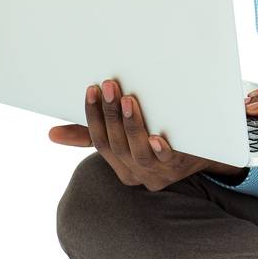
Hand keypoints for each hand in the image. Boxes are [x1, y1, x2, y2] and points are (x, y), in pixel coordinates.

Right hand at [48, 78, 245, 189]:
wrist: (206, 156)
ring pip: (138, 152)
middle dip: (109, 114)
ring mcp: (158, 173)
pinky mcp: (180, 168)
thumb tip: (51, 134)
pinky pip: (168, 161)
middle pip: (116, 144)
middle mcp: (135, 173)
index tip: (92, 89)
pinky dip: (161, 150)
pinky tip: (157, 136)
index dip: (93, 115)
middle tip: (109, 85)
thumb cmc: (157, 143)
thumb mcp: (125, 139)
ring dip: (131, 125)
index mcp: (118, 165)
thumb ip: (91, 136)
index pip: (98, 140)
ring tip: (128, 99)